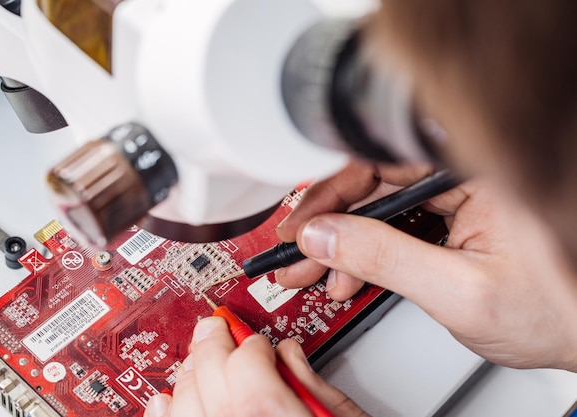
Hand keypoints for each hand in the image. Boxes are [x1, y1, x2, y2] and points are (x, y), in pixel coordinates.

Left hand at [143, 317, 369, 416]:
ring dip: (189, 375)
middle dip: (213, 345)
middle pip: (209, 377)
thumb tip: (289, 356)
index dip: (253, 345)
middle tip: (216, 329)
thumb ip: (317, 388)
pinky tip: (166, 401)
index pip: (248, 363)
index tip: (260, 344)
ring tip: (199, 359)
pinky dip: (166, 415)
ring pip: (183, 405)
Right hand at [276, 160, 576, 370]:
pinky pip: (392, 228)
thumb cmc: (553, 311)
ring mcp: (454, 201)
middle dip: (328, 225)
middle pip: (371, 185)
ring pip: (376, 209)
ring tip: (316, 273)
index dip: (330, 193)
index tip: (301, 224)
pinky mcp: (447, 223)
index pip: (380, 163)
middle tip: (297, 252)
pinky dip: (364, 254)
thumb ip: (385, 260)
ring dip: (340, 244)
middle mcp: (462, 178)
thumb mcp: (457, 291)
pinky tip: (346, 275)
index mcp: (474, 174)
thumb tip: (325, 236)